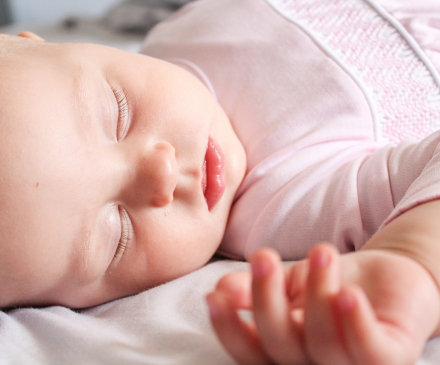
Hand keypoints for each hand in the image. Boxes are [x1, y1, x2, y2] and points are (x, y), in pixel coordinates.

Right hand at [206, 244, 439, 364]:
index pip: (249, 350)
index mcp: (285, 348)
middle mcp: (312, 362)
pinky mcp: (390, 355)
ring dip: (317, 293)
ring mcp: (351, 362)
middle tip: (263, 257)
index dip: (228, 329)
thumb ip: (254, 286)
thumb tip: (219, 288)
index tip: (214, 296)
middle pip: (279, 344)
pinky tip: (348, 293)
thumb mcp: (287, 281)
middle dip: (266, 298)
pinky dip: (355, 323)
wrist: (386, 275)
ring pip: (322, 343)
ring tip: (323, 252)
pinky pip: (369, 351)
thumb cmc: (330, 280)